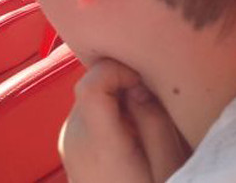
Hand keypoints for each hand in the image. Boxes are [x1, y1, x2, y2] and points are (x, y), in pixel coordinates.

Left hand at [61, 58, 188, 182]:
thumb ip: (153, 121)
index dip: (118, 71)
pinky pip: (85, 116)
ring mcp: (67, 142)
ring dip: (115, 101)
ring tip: (144, 127)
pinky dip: (106, 115)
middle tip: (153, 106)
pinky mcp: (69, 147)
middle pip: (91, 87)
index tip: (145, 84)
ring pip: (88, 100)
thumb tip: (137, 85)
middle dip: (122, 86)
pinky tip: (129, 138)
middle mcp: (74, 137)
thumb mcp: (168, 165)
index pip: (92, 83)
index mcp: (98, 142)